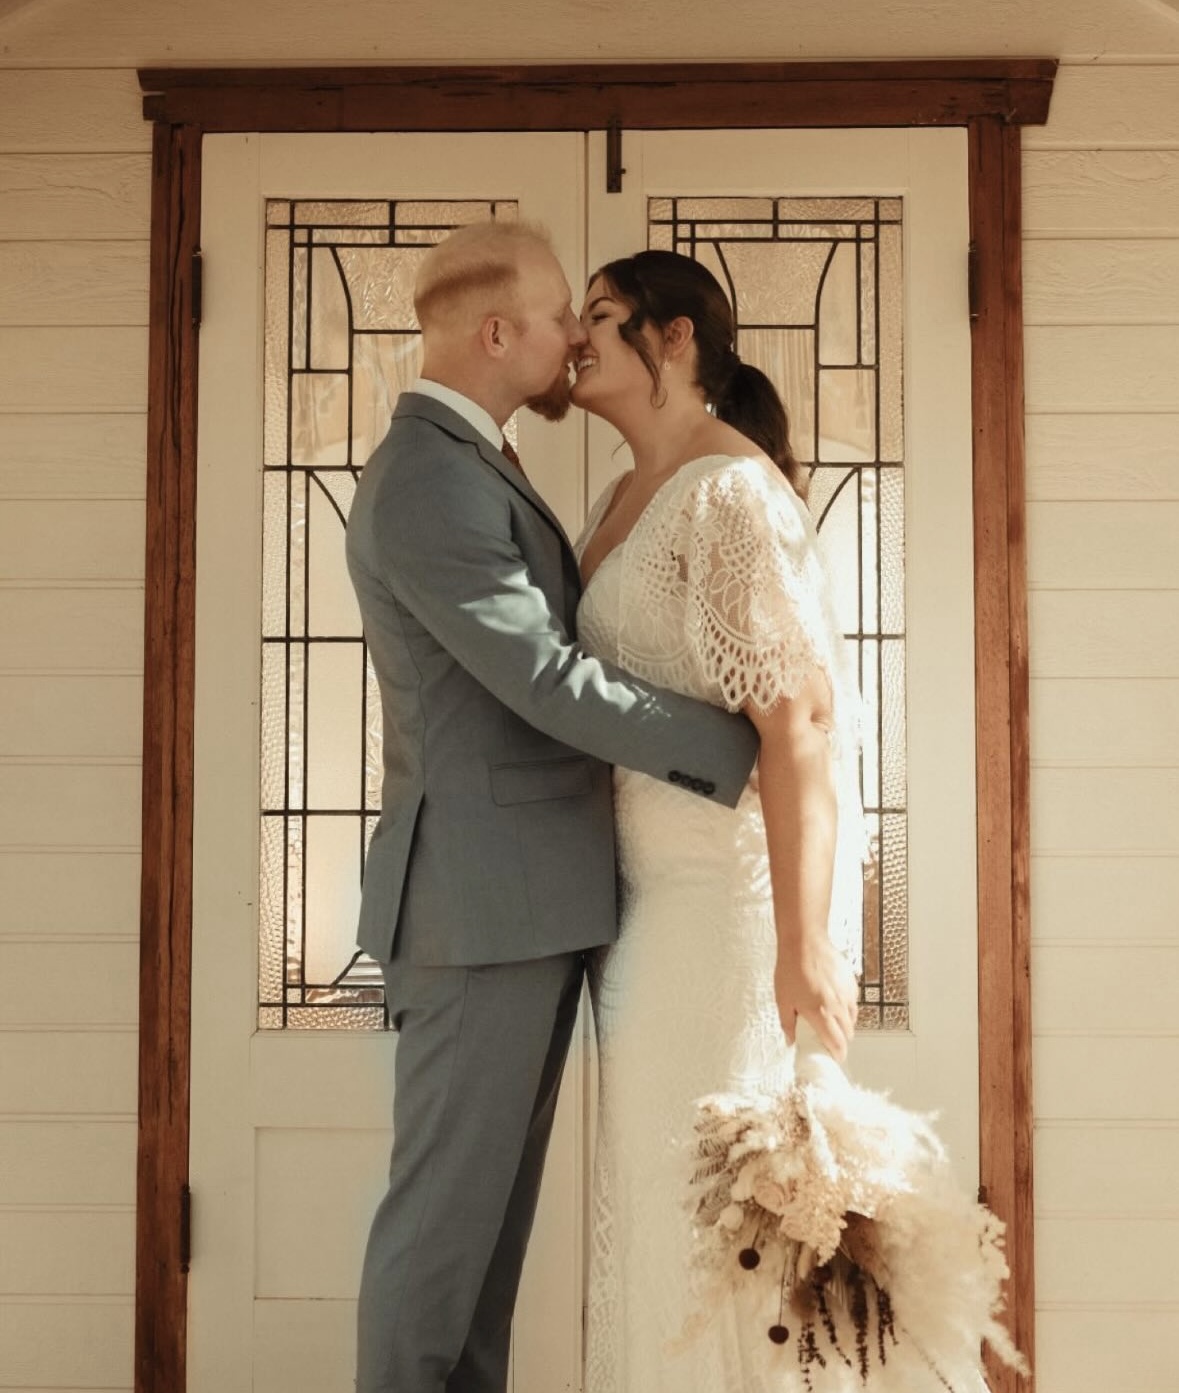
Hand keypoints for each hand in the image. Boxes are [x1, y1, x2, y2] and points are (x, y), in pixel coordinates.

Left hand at [774, 938, 857, 1062]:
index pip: (837, 1044)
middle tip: (829, 1038)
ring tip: (830, 1019)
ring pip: (853, 1018)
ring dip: (844, 1024)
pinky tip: (834, 1000)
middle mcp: (838, 1006)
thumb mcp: (782, 999)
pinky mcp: (851, 982)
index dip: (838, 1055)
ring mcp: (847, 994)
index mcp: (821, 1014)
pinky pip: (853, 1001)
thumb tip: (790, 1040)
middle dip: (840, 1040)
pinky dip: (847, 1006)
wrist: (804, 941)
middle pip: (848, 1034)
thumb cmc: (791, 968)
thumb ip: (787, 1024)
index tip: (834, 1058)